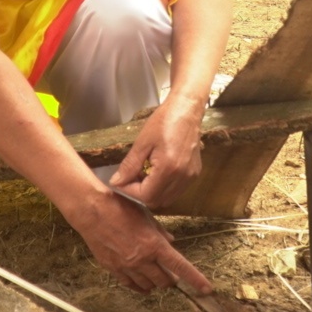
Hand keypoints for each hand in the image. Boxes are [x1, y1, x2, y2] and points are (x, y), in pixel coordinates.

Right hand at [64, 188, 211, 294]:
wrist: (92, 211)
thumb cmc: (121, 208)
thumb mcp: (147, 216)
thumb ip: (160, 232)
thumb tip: (171, 241)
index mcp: (155, 245)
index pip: (181, 267)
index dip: (196, 280)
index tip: (206, 290)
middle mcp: (143, 260)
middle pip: (165, 281)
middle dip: (172, 279)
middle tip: (172, 274)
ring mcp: (127, 267)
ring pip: (148, 285)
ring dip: (156, 283)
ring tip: (157, 277)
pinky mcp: (113, 269)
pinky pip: (130, 285)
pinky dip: (139, 286)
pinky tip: (142, 284)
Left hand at [110, 95, 205, 210]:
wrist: (186, 110)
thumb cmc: (163, 122)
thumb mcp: (142, 143)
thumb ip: (129, 166)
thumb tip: (116, 182)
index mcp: (168, 169)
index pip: (145, 195)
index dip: (130, 191)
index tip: (121, 181)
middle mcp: (182, 177)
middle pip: (156, 201)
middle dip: (140, 193)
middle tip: (131, 177)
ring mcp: (190, 177)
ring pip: (167, 199)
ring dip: (153, 192)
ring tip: (144, 174)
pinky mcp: (194, 174)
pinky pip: (176, 191)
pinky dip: (164, 188)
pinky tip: (157, 172)